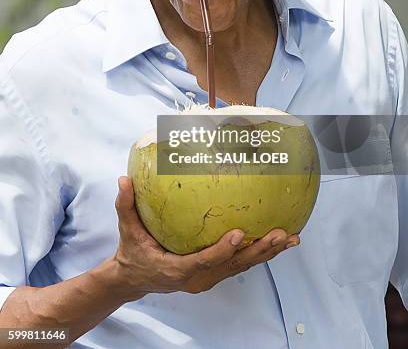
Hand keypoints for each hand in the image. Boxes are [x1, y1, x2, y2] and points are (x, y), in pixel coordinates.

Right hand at [113, 176, 299, 298]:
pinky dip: (262, 253)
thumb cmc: (133, 251)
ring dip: (267, 253)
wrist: (135, 278)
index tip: (239, 233)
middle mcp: (197, 278)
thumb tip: (123, 179)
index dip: (222, 250)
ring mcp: (208, 278)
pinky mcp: (215, 273)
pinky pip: (242, 263)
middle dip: (258, 251)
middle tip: (280, 233)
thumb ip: (125, 205)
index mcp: (177, 269)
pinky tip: (283, 241)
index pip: (203, 262)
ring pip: (242, 266)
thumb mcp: (127, 230)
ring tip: (290, 237)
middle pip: (233, 266)